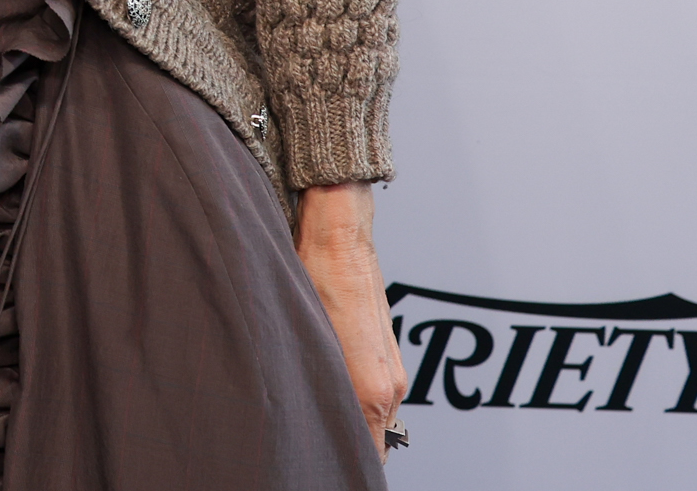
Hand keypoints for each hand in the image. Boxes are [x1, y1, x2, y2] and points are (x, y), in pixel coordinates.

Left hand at [297, 182, 407, 454]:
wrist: (340, 233)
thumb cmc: (316, 276)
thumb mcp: (304, 339)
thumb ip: (312, 389)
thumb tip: (305, 423)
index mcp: (372, 391)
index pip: (369, 453)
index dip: (344, 462)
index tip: (319, 464)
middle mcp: (390, 386)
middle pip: (373, 441)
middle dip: (343, 446)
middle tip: (305, 447)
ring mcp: (392, 370)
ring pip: (371, 417)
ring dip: (347, 422)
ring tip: (307, 422)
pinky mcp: (385, 354)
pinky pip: (371, 395)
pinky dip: (351, 400)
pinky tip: (320, 390)